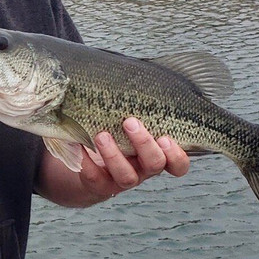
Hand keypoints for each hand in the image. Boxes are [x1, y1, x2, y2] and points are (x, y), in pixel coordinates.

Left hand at [37, 117, 188, 206]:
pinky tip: (79, 145)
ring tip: (101, 135)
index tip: (166, 137)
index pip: (178, 164)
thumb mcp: (129, 122)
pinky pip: (95, 178)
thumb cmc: (117, 133)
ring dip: (114, 154)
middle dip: (144, 143)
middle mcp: (143, 169)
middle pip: (154, 164)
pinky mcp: (100, 185)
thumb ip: (138, 107)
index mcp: (157, 154)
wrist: (89, 165)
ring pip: (126, 176)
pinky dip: (87, 162)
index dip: (176, 154)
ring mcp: (122, 179)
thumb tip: (135, 73)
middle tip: (130, 122)